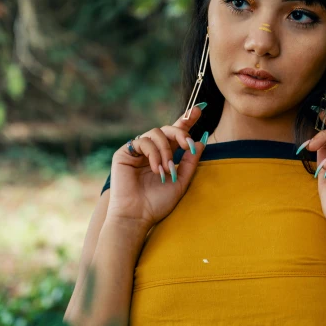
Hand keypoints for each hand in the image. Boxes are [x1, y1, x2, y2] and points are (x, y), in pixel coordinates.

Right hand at [107, 105, 206, 231]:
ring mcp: (137, 151)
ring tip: (167, 170)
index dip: (187, 120)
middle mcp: (151, 151)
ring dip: (166, 151)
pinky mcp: (124, 153)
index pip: (176, 135)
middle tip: (188, 145)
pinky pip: (143, 142)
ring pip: (156, 133)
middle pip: (167, 129)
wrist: (138, 216)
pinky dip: (154, 154)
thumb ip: (190, 162)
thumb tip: (201, 141)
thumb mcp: (181, 181)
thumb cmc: (158, 203)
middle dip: (180, 133)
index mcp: (165, 156)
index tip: (200, 108)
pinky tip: (156, 169)